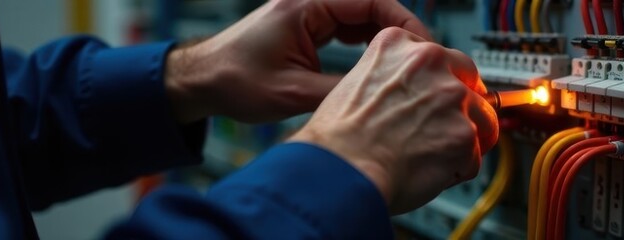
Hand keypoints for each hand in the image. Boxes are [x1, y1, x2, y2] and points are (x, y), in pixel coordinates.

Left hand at [164, 0, 431, 122]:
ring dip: (386, 37)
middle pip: (372, 6)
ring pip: (362, 16)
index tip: (423, 46)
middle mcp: (310, 2)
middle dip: (400, 31)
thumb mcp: (293, 92)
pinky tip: (378, 64)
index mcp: (307, 4)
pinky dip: (367, 43)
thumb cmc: (233, 80)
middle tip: (422, 59)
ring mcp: (309, 12)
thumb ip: (341, 90)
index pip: (371, 1)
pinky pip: (348, 26)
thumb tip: (382, 96)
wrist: (201, 81)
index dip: (404, 23)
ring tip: (405, 64)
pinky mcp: (307, 26)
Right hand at [289, 27, 498, 213]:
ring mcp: (452, 99)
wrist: (341, 170)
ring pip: (481, 121)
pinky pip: (475, 157)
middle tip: (440, 130)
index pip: (443, 57)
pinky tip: (429, 173)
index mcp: (401, 44)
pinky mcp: (465, 135)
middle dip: (462, 107)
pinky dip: (457, 170)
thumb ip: (397, 79)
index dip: (442, 83)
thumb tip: (420, 96)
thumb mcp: (359, 81)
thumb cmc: (340, 138)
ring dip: (462, 141)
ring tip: (429, 157)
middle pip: (470, 82)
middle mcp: (431, 63)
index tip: (436, 99)